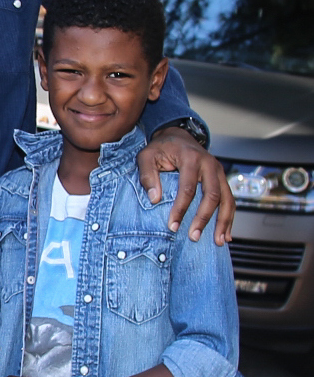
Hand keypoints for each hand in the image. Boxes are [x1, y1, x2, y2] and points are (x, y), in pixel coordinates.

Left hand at [139, 126, 233, 243]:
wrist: (177, 136)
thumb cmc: (161, 148)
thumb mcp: (147, 156)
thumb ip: (148, 175)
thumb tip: (155, 199)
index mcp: (191, 158)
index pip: (188, 187)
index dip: (181, 208)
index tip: (173, 225)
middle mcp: (210, 164)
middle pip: (212, 195)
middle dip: (204, 218)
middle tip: (194, 236)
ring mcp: (219, 171)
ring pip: (227, 199)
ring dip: (223, 222)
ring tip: (218, 241)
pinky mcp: (222, 178)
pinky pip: (230, 199)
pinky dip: (230, 217)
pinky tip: (226, 233)